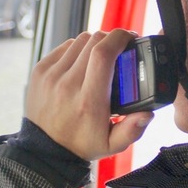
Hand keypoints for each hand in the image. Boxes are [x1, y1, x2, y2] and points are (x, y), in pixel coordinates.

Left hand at [25, 29, 153, 160]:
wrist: (44, 150)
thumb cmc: (80, 144)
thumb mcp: (111, 144)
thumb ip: (132, 130)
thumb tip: (147, 113)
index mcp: (88, 101)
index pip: (103, 55)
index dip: (119, 38)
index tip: (130, 38)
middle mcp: (68, 84)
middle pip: (94, 42)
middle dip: (111, 39)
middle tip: (121, 48)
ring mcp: (51, 75)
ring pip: (80, 41)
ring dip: (95, 43)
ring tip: (102, 56)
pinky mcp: (40, 70)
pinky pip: (65, 46)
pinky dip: (78, 49)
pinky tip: (84, 61)